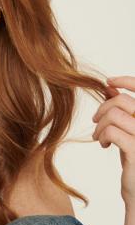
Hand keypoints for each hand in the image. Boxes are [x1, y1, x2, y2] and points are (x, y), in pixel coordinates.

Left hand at [92, 75, 134, 207]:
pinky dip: (102, 135)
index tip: (109, 81)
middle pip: (122, 101)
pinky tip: (104, 145)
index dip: (126, 80)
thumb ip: (123, 111)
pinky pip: (111, 131)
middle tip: (96, 122)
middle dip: (103, 109)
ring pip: (114, 114)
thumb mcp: (129, 131)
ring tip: (99, 137)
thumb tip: (110, 87)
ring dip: (100, 125)